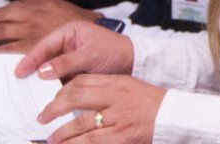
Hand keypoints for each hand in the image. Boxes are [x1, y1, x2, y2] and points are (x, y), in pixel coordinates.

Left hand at [0, 0, 97, 52]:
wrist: (106, 40)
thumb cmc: (87, 27)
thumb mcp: (64, 9)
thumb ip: (44, 11)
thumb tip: (25, 15)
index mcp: (42, 4)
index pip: (9, 8)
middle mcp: (36, 14)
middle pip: (0, 18)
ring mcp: (35, 30)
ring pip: (1, 32)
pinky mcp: (37, 47)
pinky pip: (10, 49)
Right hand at [15, 21, 134, 80]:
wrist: (134, 63)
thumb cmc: (116, 52)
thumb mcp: (91, 55)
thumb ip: (66, 62)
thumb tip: (42, 71)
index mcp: (70, 31)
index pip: (45, 44)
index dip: (31, 58)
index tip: (20, 71)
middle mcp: (66, 43)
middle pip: (43, 56)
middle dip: (31, 68)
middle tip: (17, 81)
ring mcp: (67, 57)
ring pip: (48, 68)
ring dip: (39, 78)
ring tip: (25, 89)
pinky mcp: (71, 70)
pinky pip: (56, 77)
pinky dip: (49, 85)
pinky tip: (41, 93)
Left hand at [38, 74, 162, 143]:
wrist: (176, 117)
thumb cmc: (153, 104)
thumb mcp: (131, 89)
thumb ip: (108, 91)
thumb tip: (78, 97)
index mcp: (118, 82)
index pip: (83, 81)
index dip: (63, 91)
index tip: (54, 100)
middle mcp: (117, 97)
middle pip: (76, 97)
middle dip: (54, 108)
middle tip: (42, 117)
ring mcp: (119, 116)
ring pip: (80, 123)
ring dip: (61, 133)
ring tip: (51, 139)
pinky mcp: (122, 135)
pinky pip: (90, 140)